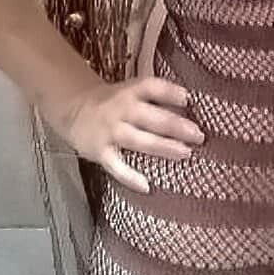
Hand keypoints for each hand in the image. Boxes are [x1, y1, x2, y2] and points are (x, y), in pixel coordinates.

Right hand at [58, 76, 203, 192]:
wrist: (75, 109)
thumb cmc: (115, 102)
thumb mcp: (132, 91)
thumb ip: (156, 98)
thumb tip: (191, 107)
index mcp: (130, 92)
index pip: (151, 87)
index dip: (169, 92)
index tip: (187, 98)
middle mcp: (121, 109)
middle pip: (151, 117)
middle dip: (176, 126)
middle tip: (198, 135)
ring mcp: (110, 131)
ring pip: (138, 140)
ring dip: (163, 147)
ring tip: (185, 153)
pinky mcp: (100, 151)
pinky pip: (116, 166)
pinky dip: (129, 177)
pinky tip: (146, 186)